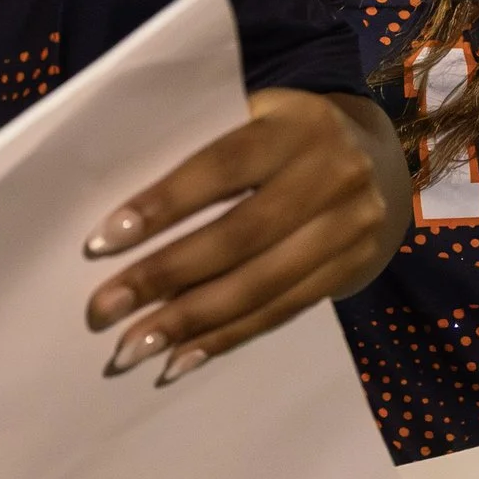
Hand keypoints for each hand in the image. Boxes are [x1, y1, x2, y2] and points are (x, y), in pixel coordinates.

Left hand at [83, 89, 403, 384]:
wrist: (376, 158)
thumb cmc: (278, 137)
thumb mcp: (252, 119)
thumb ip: (201, 148)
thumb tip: (119, 224)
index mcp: (295, 125)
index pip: (220, 167)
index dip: (162, 205)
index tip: (101, 242)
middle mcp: (334, 172)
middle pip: (239, 235)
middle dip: (165, 277)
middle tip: (104, 310)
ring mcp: (352, 226)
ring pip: (261, 284)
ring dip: (190, 322)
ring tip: (132, 348)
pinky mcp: (354, 269)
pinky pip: (282, 311)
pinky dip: (226, 337)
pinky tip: (181, 359)